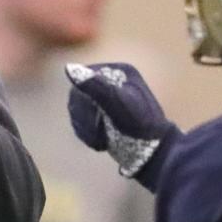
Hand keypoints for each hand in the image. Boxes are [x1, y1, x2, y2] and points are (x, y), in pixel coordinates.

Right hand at [65, 62, 179, 191]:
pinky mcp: (102, 117)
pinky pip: (81, 123)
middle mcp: (110, 83)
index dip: (83, 96)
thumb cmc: (139, 125)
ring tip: (101, 138)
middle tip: (97, 129)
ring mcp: (106, 101)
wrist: (152, 153)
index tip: (93, 111)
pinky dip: (87, 135)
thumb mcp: (117, 103)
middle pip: (78, 96)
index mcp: (118, 72)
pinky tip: (100, 141)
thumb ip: (94, 85)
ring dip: (85, 129)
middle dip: (84, 117)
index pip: (84, 77)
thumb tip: (69, 68)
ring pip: (77, 111)